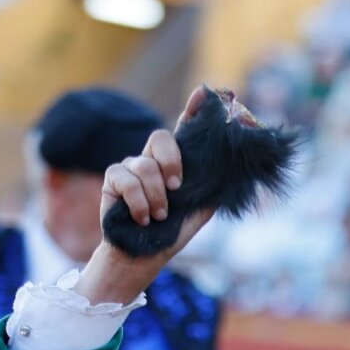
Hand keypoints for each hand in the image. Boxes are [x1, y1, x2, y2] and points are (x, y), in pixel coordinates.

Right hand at [75, 87, 214, 304]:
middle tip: (177, 186)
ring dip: (156, 196)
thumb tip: (236, 169)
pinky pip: (125, 179)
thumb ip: (212, 185)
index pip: (185, 132)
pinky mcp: (113, 179)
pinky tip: (142, 218)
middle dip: (171, 160)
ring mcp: (131, 167)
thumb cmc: (174, 232)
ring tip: (159, 216)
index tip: (204, 94)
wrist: (146, 254)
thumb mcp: (200, 208)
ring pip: (144, 165)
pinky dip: (138, 202)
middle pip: (161, 137)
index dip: (194, 111)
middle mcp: (154, 160)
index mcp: (177, 164)